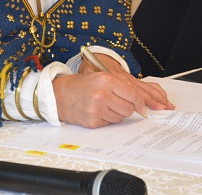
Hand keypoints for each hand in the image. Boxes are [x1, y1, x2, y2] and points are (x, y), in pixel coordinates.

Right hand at [54, 55, 173, 127]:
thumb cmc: (80, 85)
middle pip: (129, 109)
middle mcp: (102, 94)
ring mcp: (97, 109)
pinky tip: (96, 111)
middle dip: (126, 108)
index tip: (142, 107)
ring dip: (115, 114)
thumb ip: (119, 87)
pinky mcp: (93, 121)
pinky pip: (109, 123)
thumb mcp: (99, 77)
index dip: (139, 103)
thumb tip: (140, 103)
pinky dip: (105, 119)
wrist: (58, 95)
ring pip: (120, 118)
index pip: (133, 95)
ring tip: (103, 105)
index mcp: (106, 80)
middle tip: (117, 104)